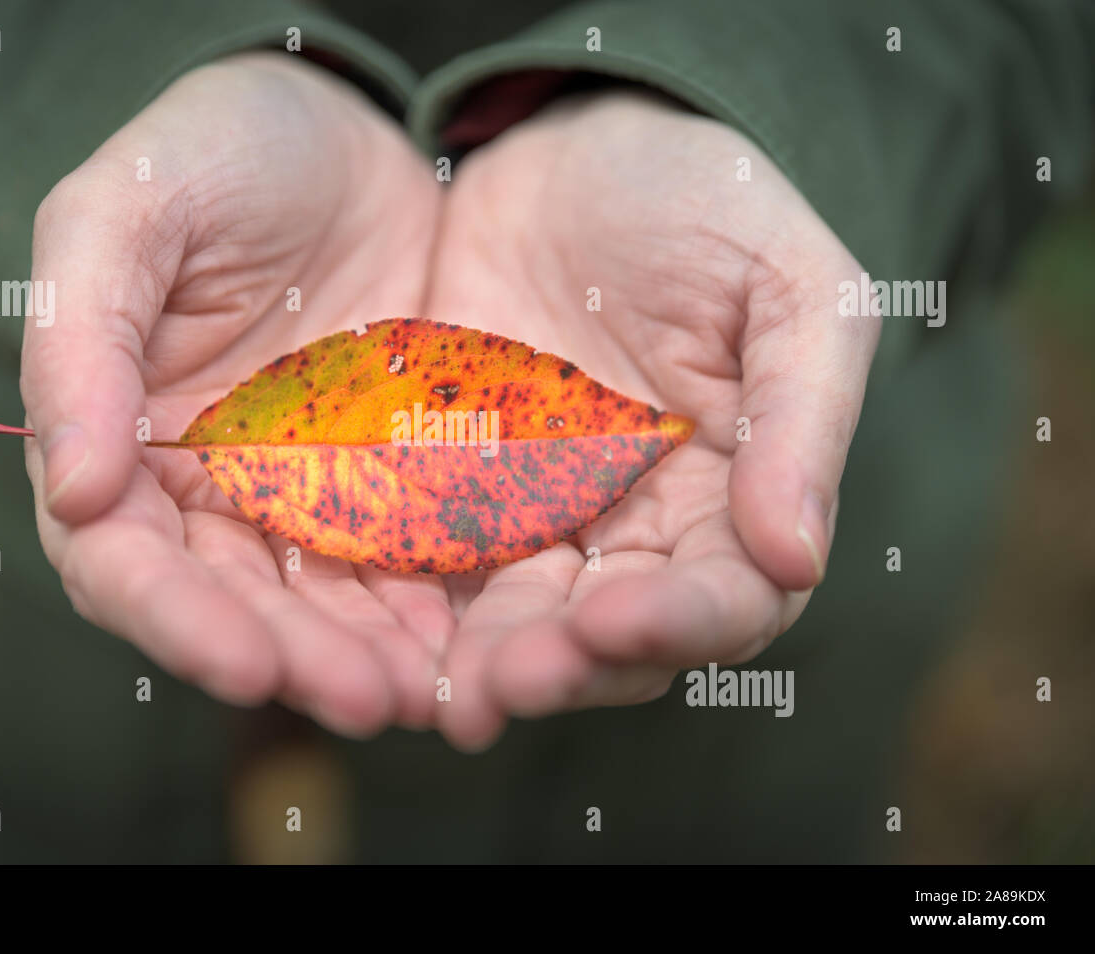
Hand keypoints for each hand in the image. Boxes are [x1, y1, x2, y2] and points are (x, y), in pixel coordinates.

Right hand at [20, 53, 448, 735]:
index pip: (127, 563)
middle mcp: (209, 489)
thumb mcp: (124, 213)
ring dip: (373, 655)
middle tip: (367, 700)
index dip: (179, 620)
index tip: (244, 663)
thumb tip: (73, 488)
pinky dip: (435, 604)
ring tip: (430, 693)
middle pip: (240, 604)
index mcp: (122, 441)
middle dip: (299, 659)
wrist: (343, 128)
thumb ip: (80, 341)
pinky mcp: (392, 476)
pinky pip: (410, 554)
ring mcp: (306, 490)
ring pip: (328, 601)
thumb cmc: (213, 153)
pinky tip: (475, 638)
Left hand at [426, 91, 879, 748]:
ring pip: (513, 617)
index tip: (617, 622)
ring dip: (481, 660)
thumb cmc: (708, 205)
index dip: (679, 623)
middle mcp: (632, 529)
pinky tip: (369, 626)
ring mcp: (535, 512)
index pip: (723, 598)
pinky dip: (406, 600)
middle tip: (505, 686)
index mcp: (728, 496)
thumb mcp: (789, 286)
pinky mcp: (448, 484)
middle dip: (562, 667)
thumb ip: (803, 413)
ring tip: (441, 690)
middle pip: (607, 637)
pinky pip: (427, 555)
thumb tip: (799, 553)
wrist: (578, 150)